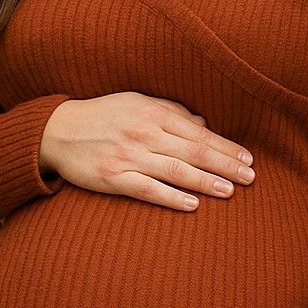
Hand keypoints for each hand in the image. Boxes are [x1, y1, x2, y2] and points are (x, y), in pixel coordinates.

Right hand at [39, 94, 254, 210]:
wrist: (57, 130)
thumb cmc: (104, 114)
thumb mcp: (138, 102)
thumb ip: (172, 111)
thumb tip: (204, 123)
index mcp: (154, 112)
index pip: (200, 132)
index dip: (226, 147)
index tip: (248, 159)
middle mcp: (144, 133)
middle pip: (194, 151)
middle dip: (225, 165)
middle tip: (250, 178)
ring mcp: (128, 155)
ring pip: (175, 170)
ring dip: (205, 182)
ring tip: (229, 191)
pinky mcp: (113, 177)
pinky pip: (147, 189)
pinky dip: (171, 197)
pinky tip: (192, 205)